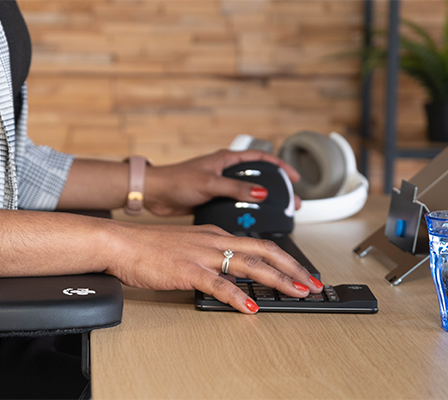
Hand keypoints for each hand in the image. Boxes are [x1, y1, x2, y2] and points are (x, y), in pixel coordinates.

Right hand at [0, 209, 322, 314]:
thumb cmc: (145, 246)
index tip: (298, 271)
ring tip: (296, 292)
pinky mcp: (186, 269)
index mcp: (213, 234)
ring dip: (277, 279)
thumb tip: (223, 273)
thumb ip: (206, 255)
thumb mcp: (184, 245)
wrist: (118, 242)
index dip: (282, 258)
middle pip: (263, 250)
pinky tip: (249, 306)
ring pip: (248, 263)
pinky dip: (237, 296)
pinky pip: (218, 284)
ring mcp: (200, 254)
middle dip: (292, 267)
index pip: (256, 243)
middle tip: (312, 282)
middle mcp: (212, 240)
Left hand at [145, 149, 301, 215]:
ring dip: (260, 205)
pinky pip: (234, 208)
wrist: (154, 194)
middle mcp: (224, 172)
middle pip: (257, 179)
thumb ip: (236, 189)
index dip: (280, 167)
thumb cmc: (175, 181)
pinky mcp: (212, 202)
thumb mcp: (209, 183)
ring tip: (275, 216)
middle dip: (275, 190)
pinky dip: (243, 215)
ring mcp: (219, 188)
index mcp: (226, 160)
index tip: (293, 178)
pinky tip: (250, 226)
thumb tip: (261, 193)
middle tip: (290, 203)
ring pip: (246, 195)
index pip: (261, 159)